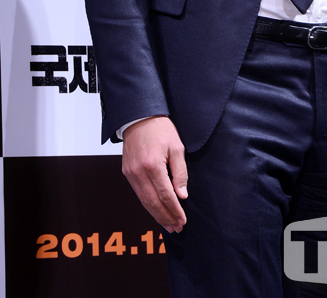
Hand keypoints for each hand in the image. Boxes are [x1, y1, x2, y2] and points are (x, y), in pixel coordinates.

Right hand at [122, 115, 187, 233]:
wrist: (139, 116)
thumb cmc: (161, 129)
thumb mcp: (177, 147)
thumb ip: (180, 172)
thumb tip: (182, 195)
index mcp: (153, 165)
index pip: (165, 195)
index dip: (175, 210)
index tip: (183, 220)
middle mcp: (139, 172)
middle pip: (153, 202)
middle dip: (166, 217)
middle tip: (177, 227)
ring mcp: (130, 173)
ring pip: (144, 201)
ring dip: (156, 215)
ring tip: (168, 224)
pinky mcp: (126, 172)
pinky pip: (138, 193)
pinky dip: (148, 204)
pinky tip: (156, 211)